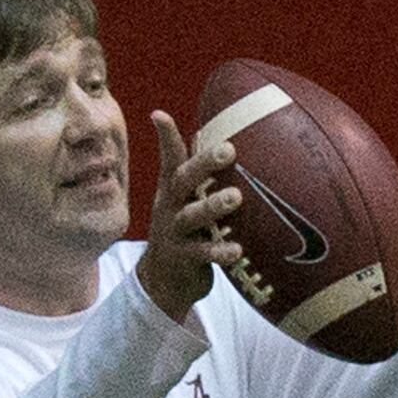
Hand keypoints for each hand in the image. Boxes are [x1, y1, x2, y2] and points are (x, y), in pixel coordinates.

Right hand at [133, 110, 243, 319]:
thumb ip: (203, 180)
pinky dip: (220, 251)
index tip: (159, 115)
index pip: (169, 159)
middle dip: (204, 164)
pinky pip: (202, 253)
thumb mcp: (186, 204)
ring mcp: (175, 234)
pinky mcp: (183, 260)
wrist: (162, 283)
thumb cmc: (185, 234)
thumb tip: (234, 145)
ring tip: (236, 196)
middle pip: (183, 181)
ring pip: (192, 217)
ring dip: (213, 205)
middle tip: (228, 150)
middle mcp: (170, 208)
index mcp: (173, 191)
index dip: (165, 137)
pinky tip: (238, 249)